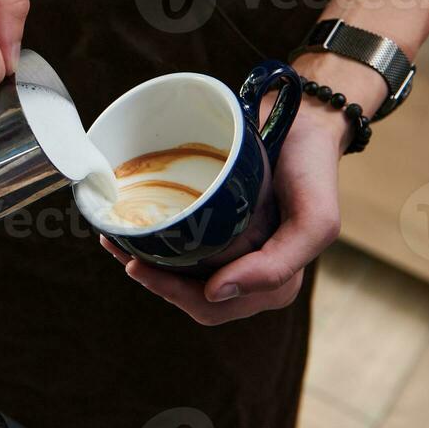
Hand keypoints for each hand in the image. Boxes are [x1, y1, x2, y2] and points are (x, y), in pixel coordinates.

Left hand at [101, 101, 345, 323]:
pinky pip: (181, 247)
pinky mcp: (219, 226)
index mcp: (273, 283)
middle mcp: (250, 273)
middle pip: (188, 294)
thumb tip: (215, 293)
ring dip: (146, 262)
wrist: (307, 122)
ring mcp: (233, 250)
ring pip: (180, 274)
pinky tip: (127, 226)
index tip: (136, 263)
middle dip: (153, 278)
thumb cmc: (312, 170)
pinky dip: (153, 241)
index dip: (171, 292)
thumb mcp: (314, 221)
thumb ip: (277, 266)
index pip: (210, 305)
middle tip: (119, 248)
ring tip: (114, 237)